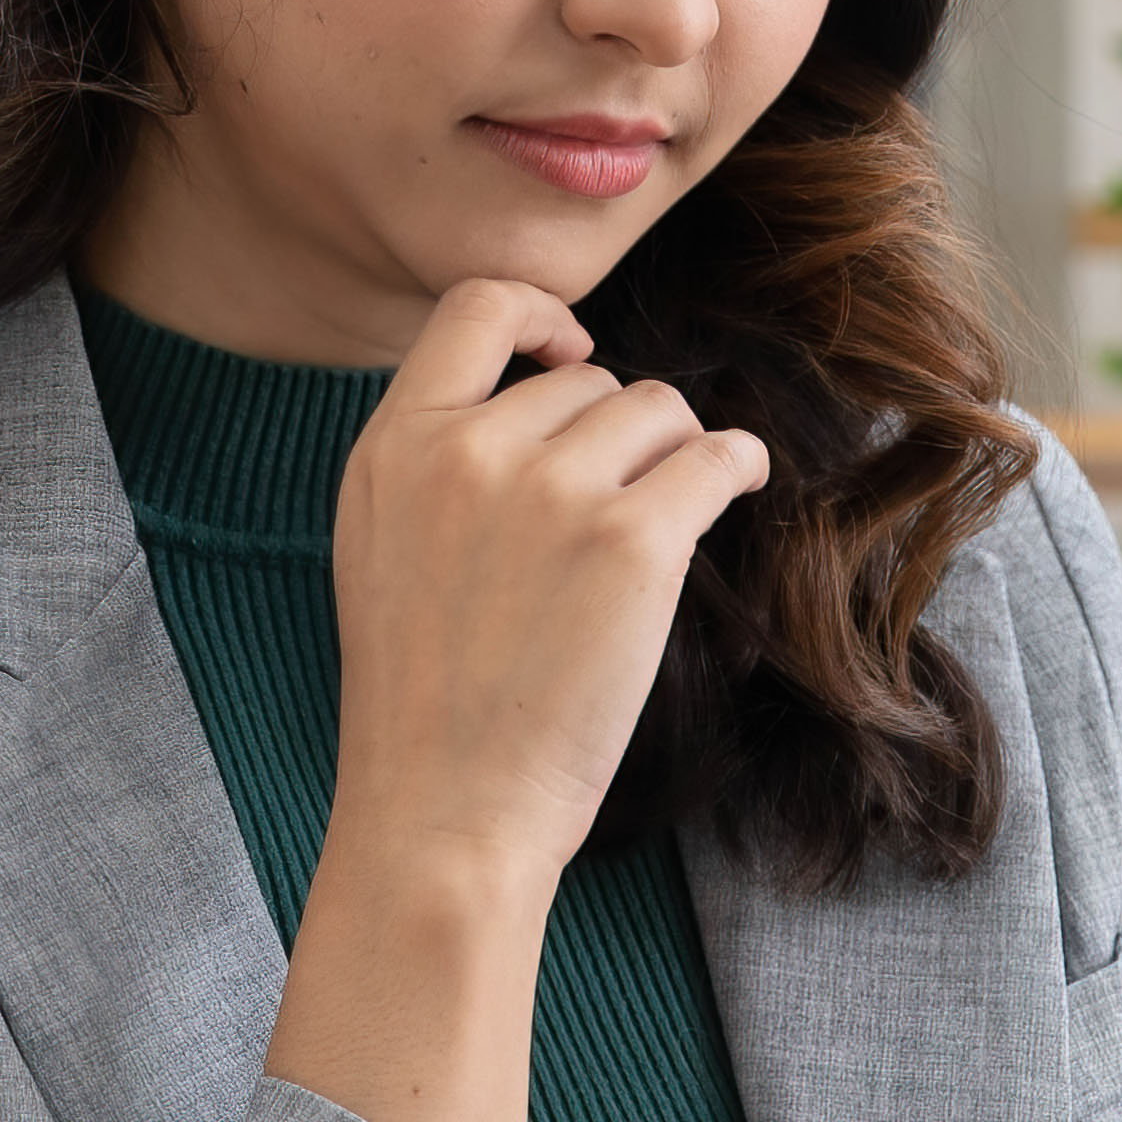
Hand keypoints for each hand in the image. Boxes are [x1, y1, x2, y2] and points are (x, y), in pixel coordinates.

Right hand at [264, 280, 770, 1121]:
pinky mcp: (633, 540)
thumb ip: (437, 463)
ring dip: (674, 454)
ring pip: (657, 411)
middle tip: (613, 518)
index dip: (540, 320)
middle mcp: (469, 449)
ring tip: (665, 520)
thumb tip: (544, 395)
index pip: (475, 307)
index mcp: (393, 447)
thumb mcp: (381, 551)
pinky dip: (737, 466)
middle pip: (590, 380)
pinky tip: (740, 484)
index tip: (571, 358)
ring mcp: (552, 489)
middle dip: (617, 435)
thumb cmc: (424, 706)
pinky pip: (716, 458)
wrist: (446, 813)